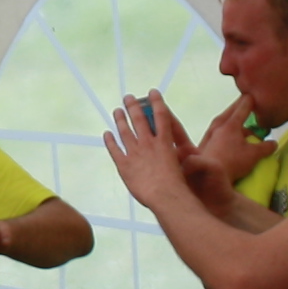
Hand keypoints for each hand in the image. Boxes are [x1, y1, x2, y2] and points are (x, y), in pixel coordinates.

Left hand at [101, 93, 190, 211]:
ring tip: (117, 110)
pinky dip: (110, 141)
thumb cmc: (176, 184)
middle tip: (128, 97)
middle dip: (133, 106)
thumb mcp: (181, 164)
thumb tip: (173, 150)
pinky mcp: (124, 165)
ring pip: (125, 132)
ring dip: (120, 119)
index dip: (156, 102)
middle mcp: (148, 144)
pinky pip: (115, 150)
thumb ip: (174, 154)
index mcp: (164, 142)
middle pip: (139, 120)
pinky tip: (106, 134)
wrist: (165, 196)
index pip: (161, 116)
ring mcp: (135, 153)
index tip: (152, 92)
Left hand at [187, 98, 261, 202]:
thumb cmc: (232, 162)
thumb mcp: (254, 155)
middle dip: (239, 105)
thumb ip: (265, 147)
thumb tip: (274, 143)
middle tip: (245, 100)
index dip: (250, 101)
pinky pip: (217, 130)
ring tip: (238, 119)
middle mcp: (219, 126)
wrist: (207, 176)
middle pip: (231, 111)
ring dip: (231, 117)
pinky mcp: (205, 144)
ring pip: (222, 120)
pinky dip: (224, 128)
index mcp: (231, 124)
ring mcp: (210, 135)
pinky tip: (227, 134)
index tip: (254, 95)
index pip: (243, 107)